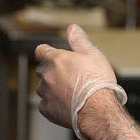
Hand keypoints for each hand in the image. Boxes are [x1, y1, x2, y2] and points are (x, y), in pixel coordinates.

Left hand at [35, 24, 125, 139]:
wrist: (99, 111)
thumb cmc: (97, 84)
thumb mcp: (93, 54)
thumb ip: (79, 40)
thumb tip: (73, 29)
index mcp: (56, 59)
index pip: (41, 50)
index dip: (47, 52)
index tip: (52, 55)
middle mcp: (47, 75)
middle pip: (43, 70)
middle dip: (52, 71)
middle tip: (69, 76)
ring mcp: (46, 93)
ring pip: (43, 88)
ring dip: (52, 88)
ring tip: (70, 92)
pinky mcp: (48, 110)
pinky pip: (45, 105)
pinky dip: (53, 104)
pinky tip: (66, 104)